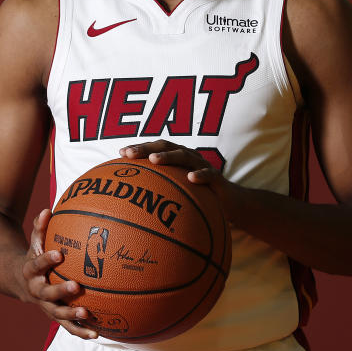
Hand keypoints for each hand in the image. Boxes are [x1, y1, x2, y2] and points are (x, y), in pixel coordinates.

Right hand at [20, 208, 96, 339]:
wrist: (20, 281)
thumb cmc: (34, 256)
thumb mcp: (34, 241)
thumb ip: (39, 227)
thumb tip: (47, 210)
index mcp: (30, 271)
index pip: (37, 264)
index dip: (46, 259)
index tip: (59, 254)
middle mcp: (36, 290)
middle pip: (47, 292)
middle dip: (60, 291)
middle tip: (76, 287)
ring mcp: (45, 305)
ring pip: (57, 313)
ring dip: (71, 316)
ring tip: (87, 314)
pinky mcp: (55, 315)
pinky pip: (68, 326)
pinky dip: (81, 330)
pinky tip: (97, 333)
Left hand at [118, 140, 233, 207]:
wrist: (230, 203)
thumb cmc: (198, 196)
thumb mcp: (177, 193)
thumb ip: (160, 191)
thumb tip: (131, 204)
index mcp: (177, 158)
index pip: (155, 148)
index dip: (139, 148)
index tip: (121, 153)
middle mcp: (188, 157)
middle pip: (166, 147)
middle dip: (147, 149)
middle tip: (130, 154)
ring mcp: (202, 165)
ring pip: (185, 156)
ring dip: (169, 156)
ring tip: (154, 160)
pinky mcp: (217, 178)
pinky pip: (209, 174)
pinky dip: (200, 174)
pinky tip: (191, 178)